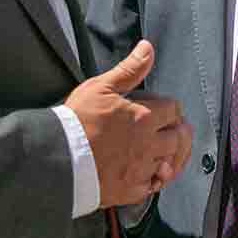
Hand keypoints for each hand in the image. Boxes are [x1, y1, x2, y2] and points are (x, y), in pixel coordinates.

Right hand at [65, 41, 192, 207]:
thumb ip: (129, 69)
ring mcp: (141, 169)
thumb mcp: (101, 87)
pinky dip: (153, 179)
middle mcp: (148, 145)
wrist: (58, 159)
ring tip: (162, 151)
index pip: (173, 109)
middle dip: (176, 132)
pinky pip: (152, 185)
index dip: (169, 107)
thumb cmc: (77, 121)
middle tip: (168, 130)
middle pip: (178, 138)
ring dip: (169, 155)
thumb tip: (147, 48)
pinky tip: (147, 173)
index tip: (162, 110)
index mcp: (144, 118)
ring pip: (170, 163)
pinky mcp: (130, 190)